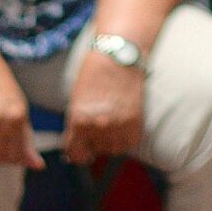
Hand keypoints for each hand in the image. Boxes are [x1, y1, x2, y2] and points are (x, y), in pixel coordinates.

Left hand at [63, 50, 145, 164]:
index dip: (77, 154)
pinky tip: (123, 123)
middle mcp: (98, 127)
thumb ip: (76, 125)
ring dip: (112, 141)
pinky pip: (130, 143)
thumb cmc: (94, 74)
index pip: (75, 154)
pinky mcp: (136, 122)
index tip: (81, 152)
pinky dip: (127, 138)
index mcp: (79, 121)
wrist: (118, 56)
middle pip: (96, 151)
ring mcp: (119, 125)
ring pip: (114, 149)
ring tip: (112, 123)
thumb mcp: (76, 101)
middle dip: (95, 143)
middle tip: (99, 127)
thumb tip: (77, 144)